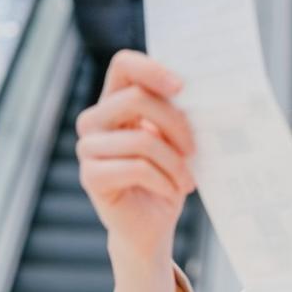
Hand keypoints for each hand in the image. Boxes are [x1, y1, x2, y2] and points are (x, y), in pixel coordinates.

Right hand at [76, 50, 196, 258]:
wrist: (152, 226)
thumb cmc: (167, 178)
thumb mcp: (177, 141)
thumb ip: (177, 114)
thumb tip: (203, 93)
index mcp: (115, 102)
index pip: (124, 65)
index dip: (152, 69)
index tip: (182, 87)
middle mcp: (95, 120)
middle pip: (137, 99)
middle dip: (175, 124)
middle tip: (193, 150)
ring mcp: (88, 148)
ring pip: (142, 139)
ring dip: (174, 163)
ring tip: (185, 180)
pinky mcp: (91, 176)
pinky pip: (137, 168)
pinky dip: (163, 181)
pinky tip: (170, 191)